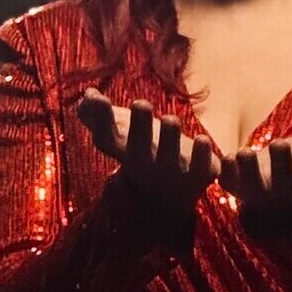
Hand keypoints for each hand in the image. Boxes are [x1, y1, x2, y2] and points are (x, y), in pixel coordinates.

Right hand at [77, 88, 219, 215]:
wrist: (169, 196)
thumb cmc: (141, 150)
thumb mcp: (120, 133)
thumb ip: (99, 114)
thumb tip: (89, 95)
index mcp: (124, 150)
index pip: (107, 138)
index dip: (102, 120)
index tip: (100, 99)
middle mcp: (146, 163)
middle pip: (139, 149)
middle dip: (139, 127)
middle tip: (140, 104)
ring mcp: (172, 171)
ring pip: (170, 157)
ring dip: (170, 139)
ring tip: (170, 119)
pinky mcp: (199, 176)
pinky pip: (201, 168)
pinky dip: (203, 156)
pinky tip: (203, 140)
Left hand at [219, 131, 291, 210]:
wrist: (282, 172)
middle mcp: (285, 191)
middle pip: (283, 184)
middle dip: (281, 165)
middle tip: (280, 143)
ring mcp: (258, 189)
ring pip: (251, 186)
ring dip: (246, 171)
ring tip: (244, 153)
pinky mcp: (235, 182)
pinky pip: (226, 179)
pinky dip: (222, 169)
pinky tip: (220, 154)